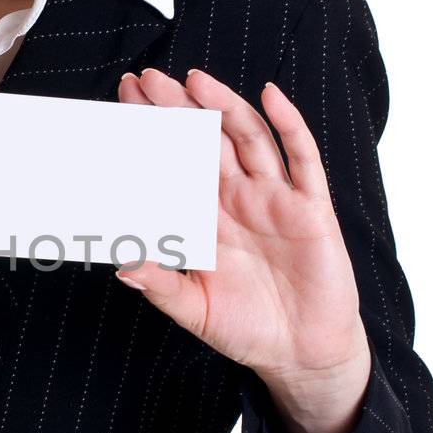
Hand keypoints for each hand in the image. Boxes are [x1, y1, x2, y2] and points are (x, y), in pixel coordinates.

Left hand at [114, 67, 368, 387]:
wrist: (301, 353)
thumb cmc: (246, 328)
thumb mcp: (194, 309)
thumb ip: (161, 285)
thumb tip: (122, 266)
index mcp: (206, 217)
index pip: (173, 164)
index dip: (151, 135)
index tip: (122, 105)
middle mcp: (238, 199)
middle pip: (205, 141)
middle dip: (177, 110)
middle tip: (145, 79)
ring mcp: (275, 199)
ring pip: (248, 139)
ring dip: (224, 107)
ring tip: (194, 81)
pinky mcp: (310, 208)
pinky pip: (302, 159)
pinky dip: (289, 125)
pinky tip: (272, 97)